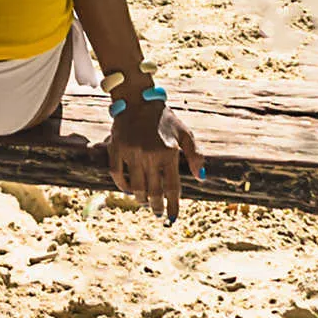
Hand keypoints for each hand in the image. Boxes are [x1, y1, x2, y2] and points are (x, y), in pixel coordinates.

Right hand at [106, 95, 197, 221]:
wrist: (138, 100)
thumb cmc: (165, 119)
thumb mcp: (185, 134)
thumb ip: (196, 155)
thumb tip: (201, 178)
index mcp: (168, 153)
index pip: (172, 188)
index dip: (173, 206)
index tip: (173, 218)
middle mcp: (149, 155)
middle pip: (153, 192)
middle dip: (157, 206)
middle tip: (158, 212)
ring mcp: (131, 152)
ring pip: (135, 187)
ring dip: (141, 199)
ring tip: (145, 202)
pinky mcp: (116, 148)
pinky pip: (116, 174)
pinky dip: (122, 186)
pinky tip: (128, 190)